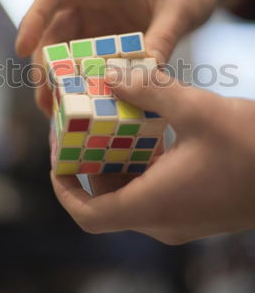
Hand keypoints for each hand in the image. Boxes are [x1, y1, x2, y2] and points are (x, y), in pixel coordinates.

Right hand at [15, 0, 245, 112]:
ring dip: (60, 78)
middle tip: (45, 101)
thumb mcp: (182, 8)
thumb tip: (145, 78)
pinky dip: (83, 80)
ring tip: (58, 112)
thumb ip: (163, 37)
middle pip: (55, 30)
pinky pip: (88, 59)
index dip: (34, 20)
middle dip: (46, 65)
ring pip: (66, 49)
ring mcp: (98, 17)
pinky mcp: (107, 35)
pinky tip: (83, 104)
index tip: (20, 50)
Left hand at [51, 68, 254, 243]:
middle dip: (91, 163)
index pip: (89, 214)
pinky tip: (149, 131)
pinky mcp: (194, 208)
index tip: (57, 161)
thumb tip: (111, 72)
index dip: (65, 191)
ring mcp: (180, 217)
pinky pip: (154, 190)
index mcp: (154, 205)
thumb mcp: (196, 109)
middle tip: (84, 128)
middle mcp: (162, 220)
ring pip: (132, 193)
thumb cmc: (251, 146)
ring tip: (113, 122)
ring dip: (118, 160)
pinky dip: (143, 164)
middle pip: (108, 199)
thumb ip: (149, 89)